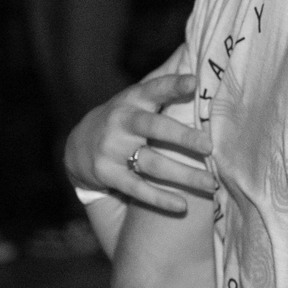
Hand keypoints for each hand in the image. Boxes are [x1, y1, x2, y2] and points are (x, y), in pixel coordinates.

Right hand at [63, 70, 215, 216]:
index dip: (173, 86)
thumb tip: (200, 82)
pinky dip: (161, 198)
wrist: (77, 146)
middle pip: (155, 128)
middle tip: (210, 146)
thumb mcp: (135, 101)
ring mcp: (113, 149)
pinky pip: (138, 189)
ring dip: (184, 175)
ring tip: (210, 184)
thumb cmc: (123, 121)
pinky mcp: (107, 174)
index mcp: (133, 100)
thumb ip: (163, 94)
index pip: (154, 89)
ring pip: (153, 163)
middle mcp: (122, 122)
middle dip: (183, 137)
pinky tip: (182, 206)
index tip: (194, 83)